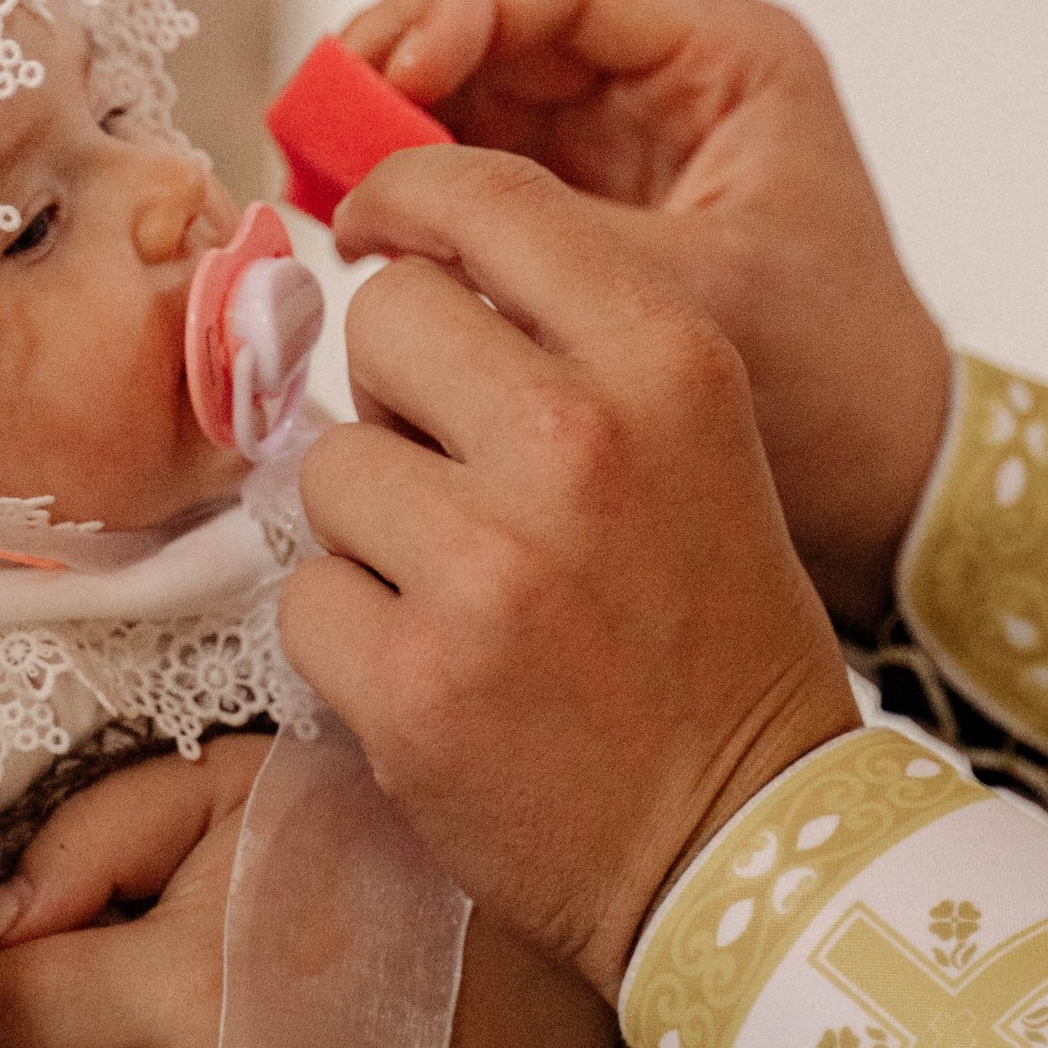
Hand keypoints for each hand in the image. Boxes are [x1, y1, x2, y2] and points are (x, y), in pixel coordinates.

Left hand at [289, 147, 861, 1000]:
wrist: (744, 847)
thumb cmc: (707, 632)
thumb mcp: (691, 436)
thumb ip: (567, 338)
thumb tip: (400, 267)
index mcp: (666, 361)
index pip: (488, 199)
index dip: (408, 200)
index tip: (376, 227)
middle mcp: (579, 441)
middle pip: (385, 320)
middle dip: (398, 393)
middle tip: (455, 473)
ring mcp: (489, 564)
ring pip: (327, 465)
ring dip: (369, 525)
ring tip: (460, 589)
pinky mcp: (413, 679)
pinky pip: (303, 596)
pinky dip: (347, 637)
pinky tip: (433, 671)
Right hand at [345, 0, 950, 620]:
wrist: (883, 480)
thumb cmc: (833, 383)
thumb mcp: (689, 297)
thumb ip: (546, 239)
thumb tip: (398, 211)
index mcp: (732, 60)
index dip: (460, 10)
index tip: (386, 71)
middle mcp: (675, 80)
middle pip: (505, 22)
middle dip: (401, 61)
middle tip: (317, 118)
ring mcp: (628, 141)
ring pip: (480, 88)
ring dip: (397, 123)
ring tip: (319, 173)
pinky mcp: (592, 206)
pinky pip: (484, 166)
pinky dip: (419, 185)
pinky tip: (364, 225)